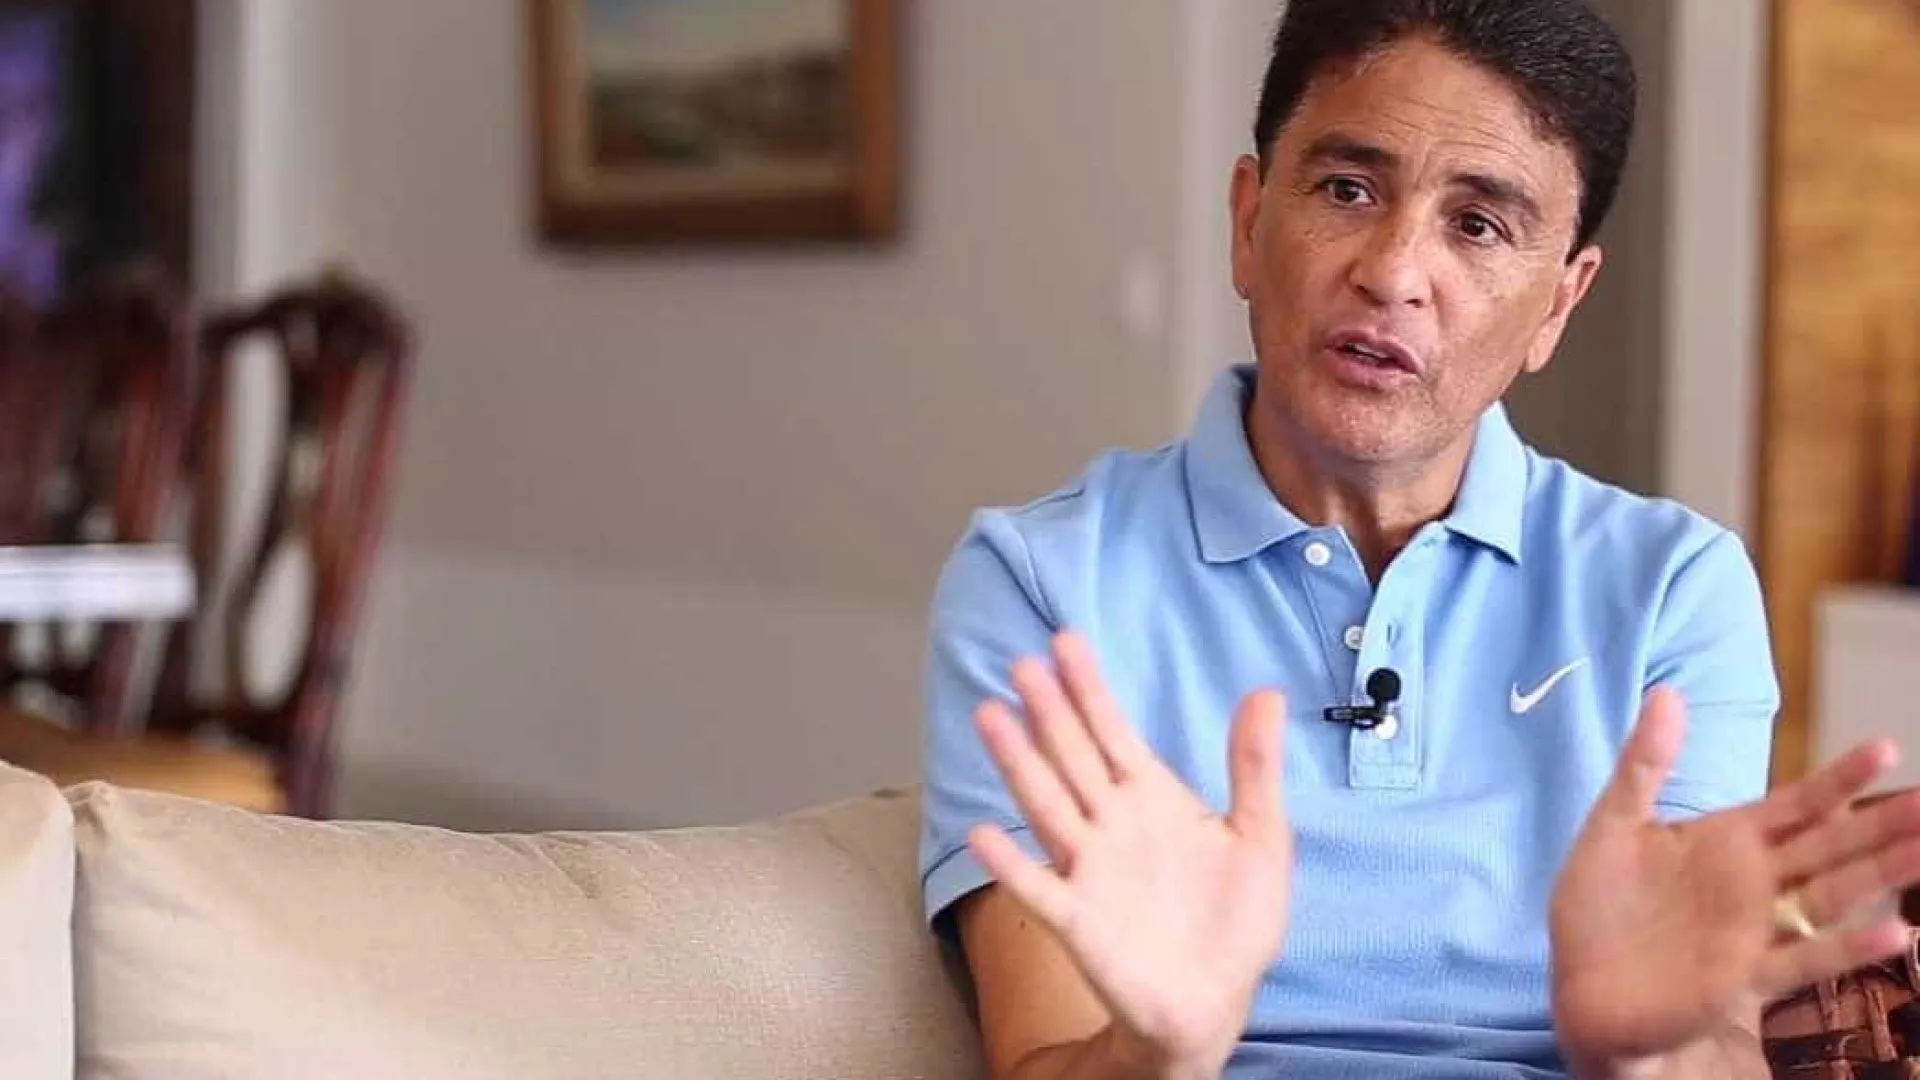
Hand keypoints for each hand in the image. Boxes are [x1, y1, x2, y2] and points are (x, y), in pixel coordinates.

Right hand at [968, 631, 1292, 1079]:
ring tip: (991, 718)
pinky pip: (1040, 890)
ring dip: (1018, 764)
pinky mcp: (1079, 921)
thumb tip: (1266, 692)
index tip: (1065, 641)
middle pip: (1071, 757)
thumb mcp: (1262, 836)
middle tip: (1021, 664)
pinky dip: (1011, 866)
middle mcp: (1110, 825)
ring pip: (1046, 805)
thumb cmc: (1235, 920)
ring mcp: (1089, 870)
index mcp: (1151, 799)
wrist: (1218, 1000)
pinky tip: (984, 835)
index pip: (1112, 732)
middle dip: (1048, 711)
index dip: (1089, 688)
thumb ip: (1255, 767)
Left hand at [1550, 687, 1919, 1076]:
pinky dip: (1847, 949)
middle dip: (1883, 824)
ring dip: (1881, 875)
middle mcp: (1753, 881)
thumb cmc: (1597, 902)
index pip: (1797, 803)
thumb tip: (1668, 692)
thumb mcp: (1614, 822)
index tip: (1885, 746)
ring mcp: (1755, 928)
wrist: (1579, 982)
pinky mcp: (1744, 976)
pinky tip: (1896, 934)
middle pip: (1832, 846)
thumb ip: (1645, 762)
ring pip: (1832, 896)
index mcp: (1727, 839)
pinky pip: (1803, 959)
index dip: (1840, 779)